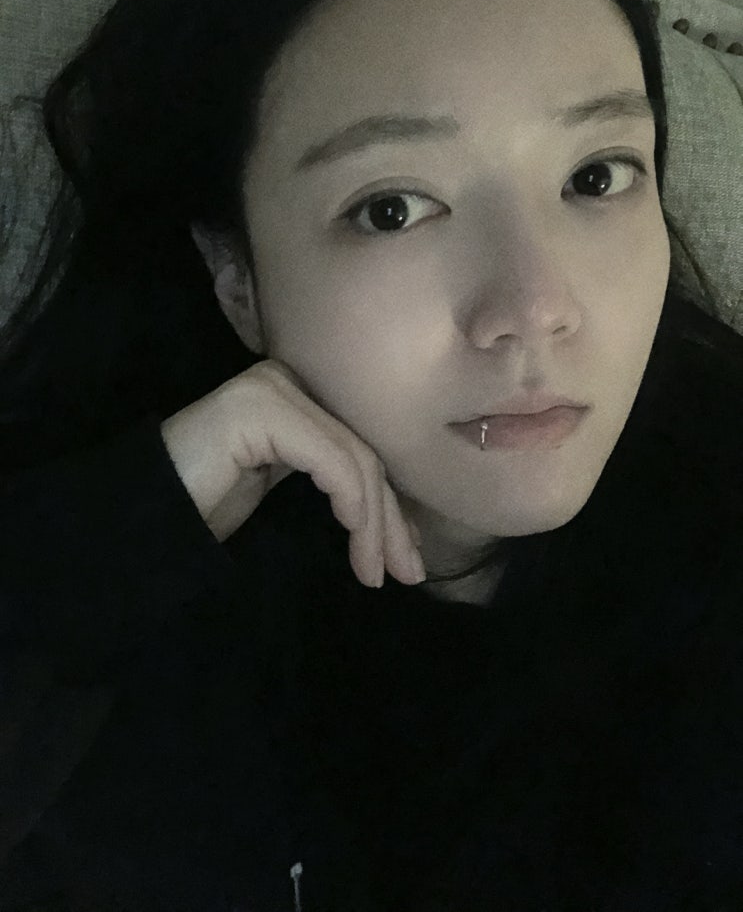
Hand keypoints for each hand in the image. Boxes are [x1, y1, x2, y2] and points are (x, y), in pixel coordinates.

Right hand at [160, 358, 424, 587]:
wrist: (141, 516)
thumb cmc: (204, 506)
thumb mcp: (280, 489)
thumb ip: (329, 483)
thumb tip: (393, 513)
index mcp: (294, 395)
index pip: (358, 449)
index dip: (389, 505)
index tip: (405, 558)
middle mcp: (286, 381)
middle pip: (361, 454)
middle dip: (390, 520)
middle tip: (407, 574)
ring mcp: (272, 389)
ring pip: (354, 459)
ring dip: (375, 524)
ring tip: (377, 574)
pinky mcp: (262, 410)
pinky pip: (331, 462)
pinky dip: (355, 507)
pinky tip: (358, 545)